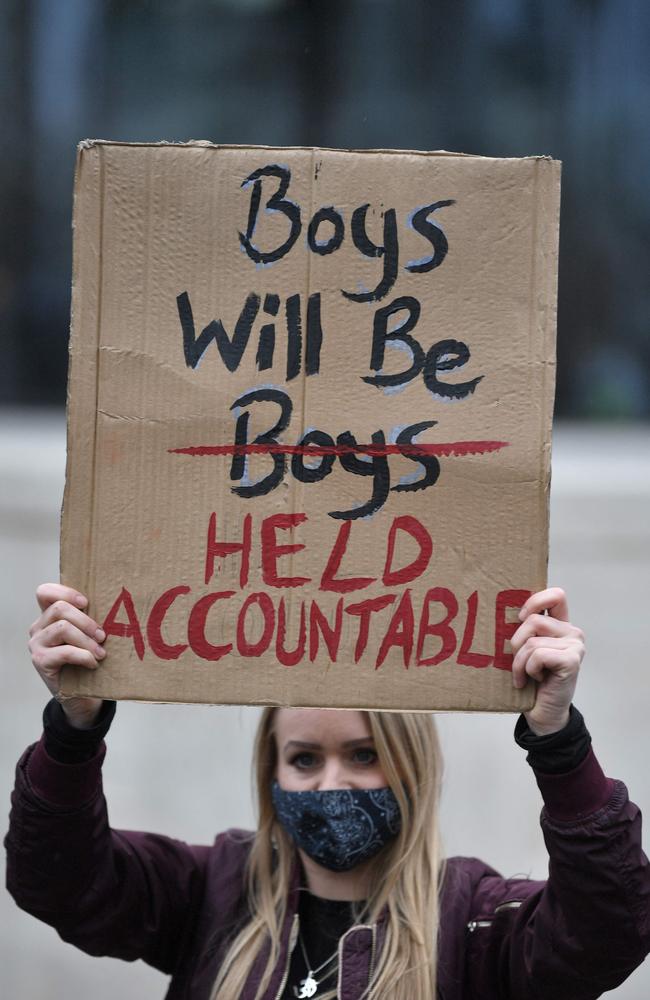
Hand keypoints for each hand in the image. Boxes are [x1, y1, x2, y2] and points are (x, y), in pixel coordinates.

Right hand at [29, 583, 104, 729]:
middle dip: (86, 621)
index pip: (45, 592)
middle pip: (59, 608)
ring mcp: (36, 643)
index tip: (86, 602)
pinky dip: (83, 656)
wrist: (80, 694)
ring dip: (87, 640)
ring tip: (101, 652)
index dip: (65, 592)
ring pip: (62, 628)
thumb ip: (89, 620)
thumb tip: (116, 604)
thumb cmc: (87, 659)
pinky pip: (65, 651)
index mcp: (49, 616)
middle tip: (102, 636)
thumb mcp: (88, 635)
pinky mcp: (40, 661)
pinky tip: (93, 663)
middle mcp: (38, 627)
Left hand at [511, 587, 584, 735]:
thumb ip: (522, 630)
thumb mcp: (523, 650)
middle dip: (516, 642)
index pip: (556, 595)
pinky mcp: (572, 661)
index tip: (518, 618)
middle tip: (519, 662)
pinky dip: (528, 669)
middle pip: (533, 619)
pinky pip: (537, 654)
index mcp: (561, 625)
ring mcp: (575, 646)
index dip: (534, 601)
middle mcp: (572, 632)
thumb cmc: (530, 681)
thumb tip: (497, 610)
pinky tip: (534, 680)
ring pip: (532, 640)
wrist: (543, 714)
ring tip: (525, 676)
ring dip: (520, 662)